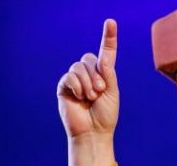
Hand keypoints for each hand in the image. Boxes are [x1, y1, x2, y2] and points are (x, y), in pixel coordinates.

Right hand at [57, 18, 118, 165]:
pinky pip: (69, 76)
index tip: (111, 22)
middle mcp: (89, 75)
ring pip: (79, 66)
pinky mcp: (64, 87)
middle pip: (89, 58)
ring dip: (88, 82)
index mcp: (104, 75)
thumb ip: (108, 73)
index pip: (106, 52)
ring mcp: (75, 80)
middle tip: (100, 92)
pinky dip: (77, 85)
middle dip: (97, 75)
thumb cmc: (105, 116)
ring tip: (91, 97)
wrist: (93, 133)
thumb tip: (101, 57)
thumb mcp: (112, 92)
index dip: (108, 37)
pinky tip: (80, 97)